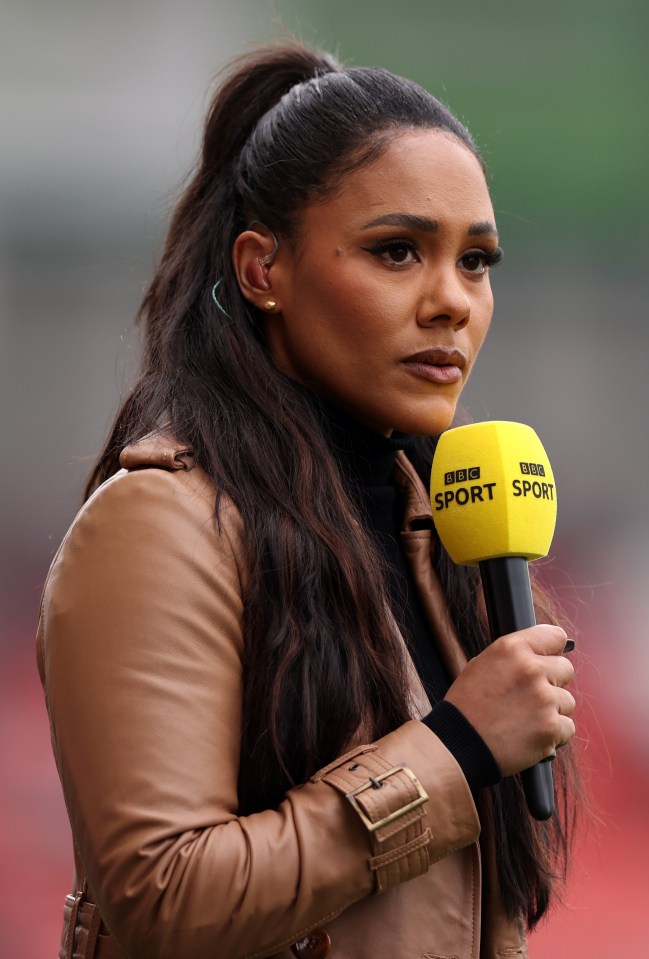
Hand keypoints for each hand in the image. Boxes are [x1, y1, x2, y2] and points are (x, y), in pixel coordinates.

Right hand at [444, 624, 575, 777]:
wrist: (459, 744)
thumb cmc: (467, 706)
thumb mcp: (482, 665)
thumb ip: (515, 657)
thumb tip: (542, 655)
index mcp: (512, 649)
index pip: (555, 636)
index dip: (553, 650)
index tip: (549, 660)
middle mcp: (531, 669)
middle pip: (566, 669)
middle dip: (553, 683)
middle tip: (531, 697)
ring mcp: (544, 699)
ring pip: (567, 701)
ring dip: (553, 711)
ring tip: (526, 720)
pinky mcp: (551, 727)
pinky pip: (568, 728)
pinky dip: (554, 735)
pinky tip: (531, 735)